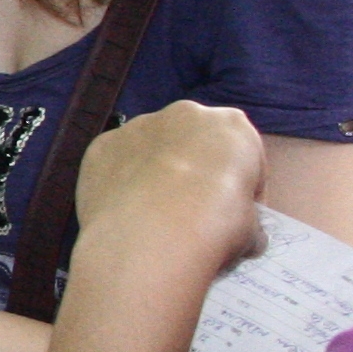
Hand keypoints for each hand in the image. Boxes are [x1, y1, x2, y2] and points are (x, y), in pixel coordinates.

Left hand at [70, 101, 265, 277]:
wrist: (149, 236)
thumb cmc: (215, 227)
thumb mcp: (251, 232)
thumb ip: (249, 224)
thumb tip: (250, 238)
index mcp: (233, 126)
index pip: (246, 159)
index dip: (244, 193)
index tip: (236, 220)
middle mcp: (185, 114)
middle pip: (197, 145)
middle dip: (198, 175)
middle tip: (195, 217)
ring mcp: (138, 126)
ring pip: (153, 151)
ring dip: (157, 175)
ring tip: (154, 218)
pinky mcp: (102, 145)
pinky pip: (117, 165)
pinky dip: (122, 185)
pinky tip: (125, 215)